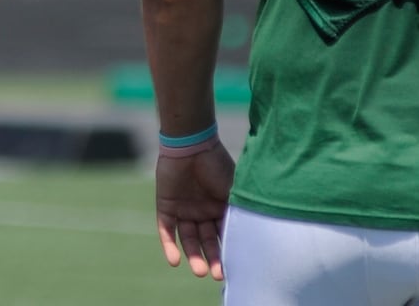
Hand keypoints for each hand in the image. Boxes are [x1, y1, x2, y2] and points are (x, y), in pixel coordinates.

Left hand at [154, 141, 233, 280]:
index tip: (234, 269)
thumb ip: (238, 213)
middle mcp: (202, 212)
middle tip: (216, 274)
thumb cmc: (216, 165)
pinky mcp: (166, 205)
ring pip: (188, 238)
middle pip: (206, 241)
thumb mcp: (233, 192)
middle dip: (212, 258)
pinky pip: (166, 229)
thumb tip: (252, 241)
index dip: (228, 252)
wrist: (192, 143)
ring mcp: (184, 209)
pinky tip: (174, 260)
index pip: (224, 236)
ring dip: (192, 255)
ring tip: (199, 271)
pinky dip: (169, 244)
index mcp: (220, 209)